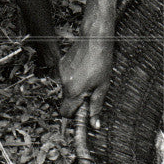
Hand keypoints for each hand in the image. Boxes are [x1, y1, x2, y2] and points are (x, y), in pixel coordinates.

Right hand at [60, 9, 114, 126]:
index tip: (84, 110)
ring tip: (90, 77)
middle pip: (66, 100)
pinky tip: (85, 68)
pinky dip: (74, 77)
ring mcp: (60, 72)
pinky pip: (66, 77)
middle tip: (92, 91)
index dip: (74, 115)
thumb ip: (96, 106)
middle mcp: (63, 83)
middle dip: (77, 100)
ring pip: (66, 88)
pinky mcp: (61, 64)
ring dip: (76, 88)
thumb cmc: (102, 61)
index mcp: (73, 91)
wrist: (95, 38)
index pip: (65, 113)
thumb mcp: (103, 86)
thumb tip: (95, 125)